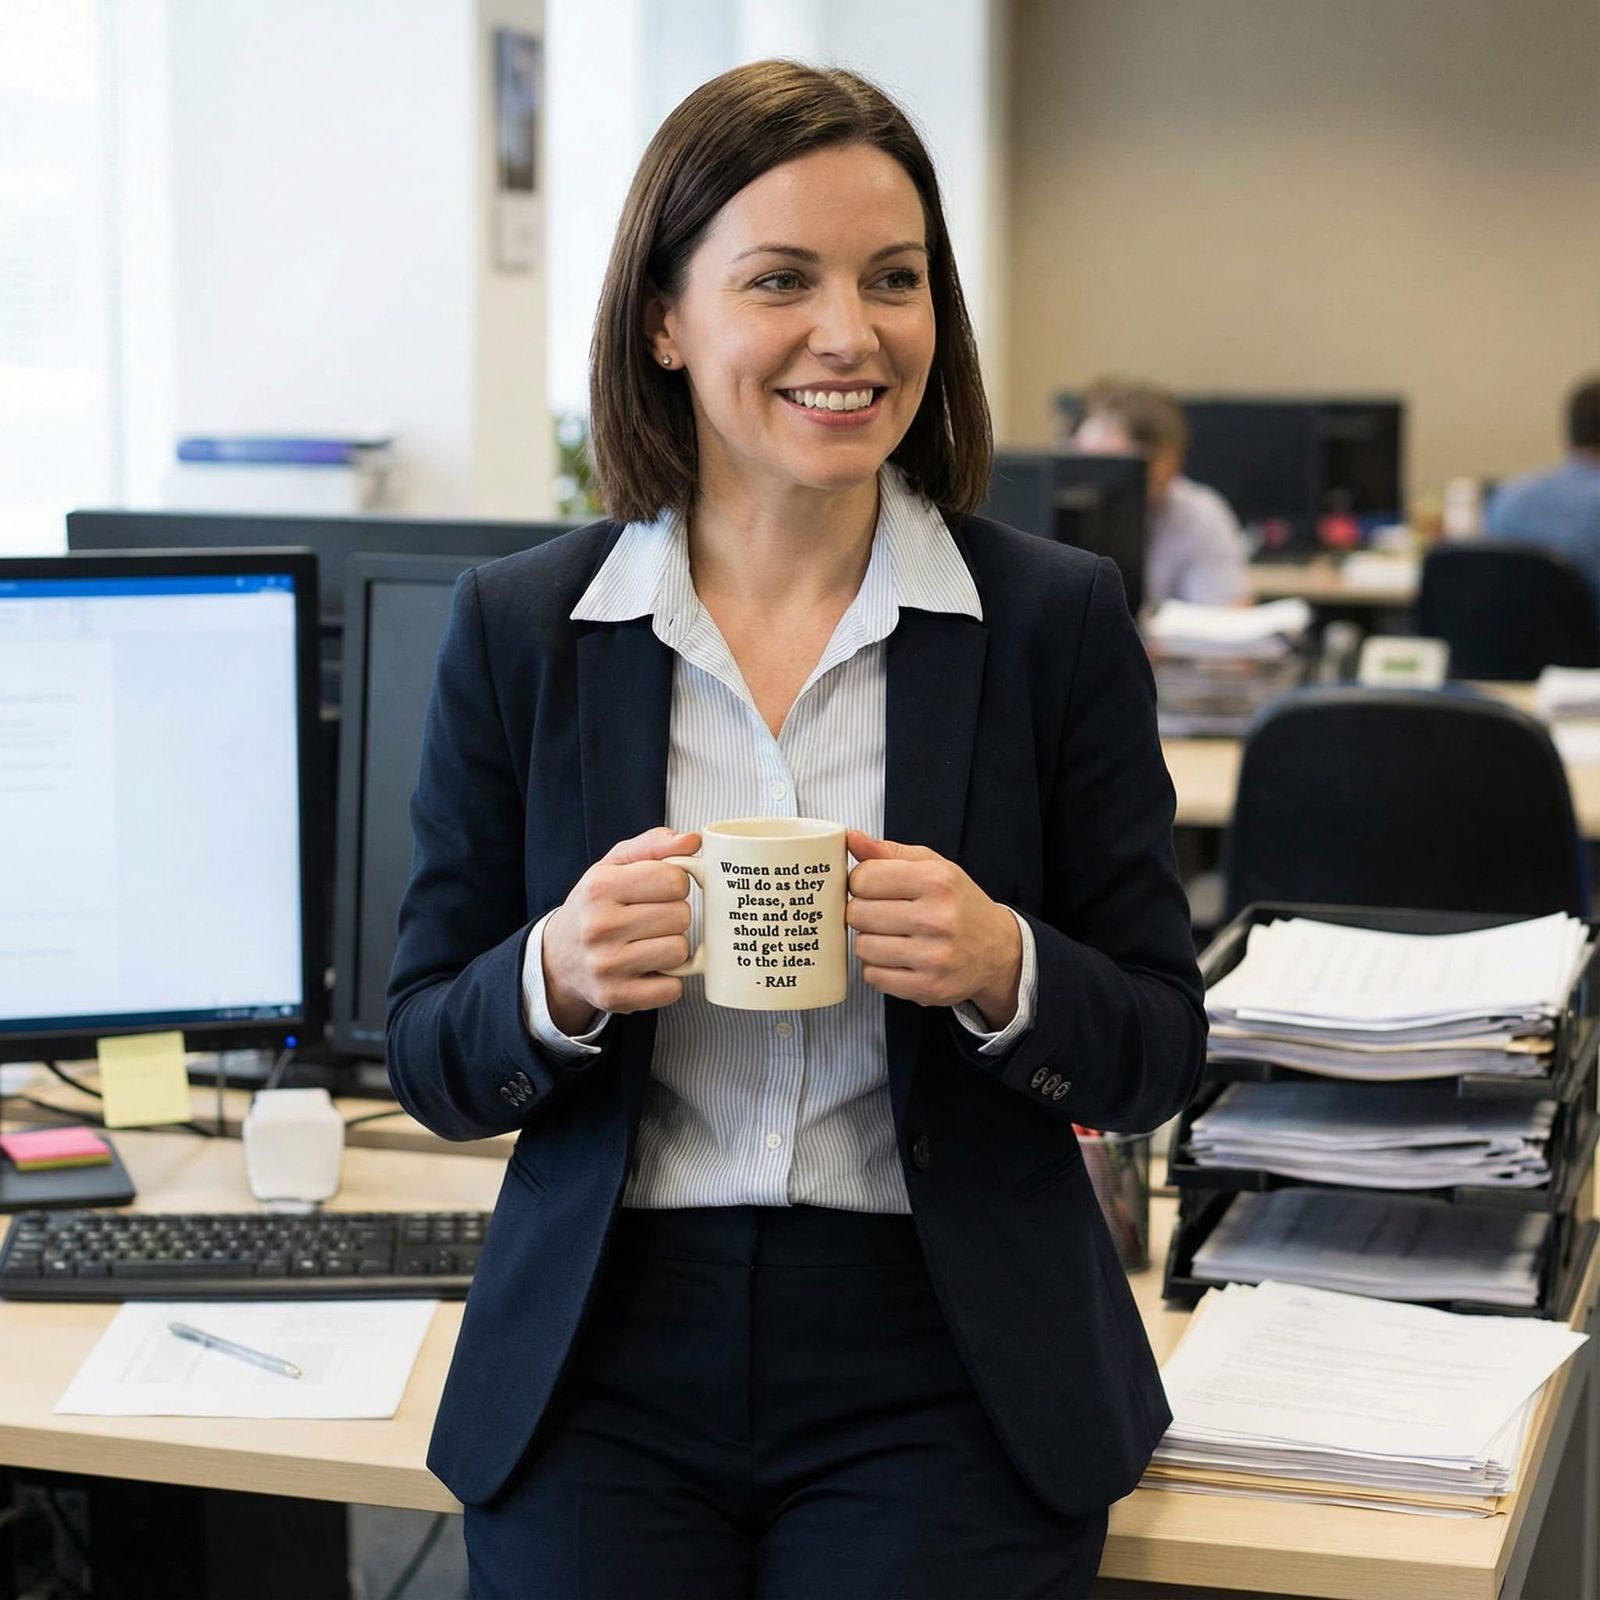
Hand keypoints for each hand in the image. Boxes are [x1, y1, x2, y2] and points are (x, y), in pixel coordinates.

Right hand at [542, 827, 699, 1033]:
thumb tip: (693, 841)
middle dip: (674, 915)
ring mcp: (606, 965)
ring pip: (679, 951)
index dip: (675, 884)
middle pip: (681, 915)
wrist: (558, 958)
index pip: (674, 879)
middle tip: (651, 919)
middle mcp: (599, 926)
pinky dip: (668, 980)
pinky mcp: (616, 997)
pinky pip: (673, 989)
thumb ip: (653, 845)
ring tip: (650, 943)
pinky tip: (648, 969)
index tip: (659, 890)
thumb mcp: (613, 866)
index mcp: (599, 887)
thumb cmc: (595, 907)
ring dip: (672, 947)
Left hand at [846, 831, 1021, 1027]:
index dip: (861, 883)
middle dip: (862, 912)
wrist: (998, 949)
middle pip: (857, 914)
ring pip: (863, 947)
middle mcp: (937, 918)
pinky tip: (897, 958)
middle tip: (881, 913)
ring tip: (891, 936)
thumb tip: (851, 839)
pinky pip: (873, 977)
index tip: (873, 888)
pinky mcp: (928, 988)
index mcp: (936, 881)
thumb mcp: (932, 867)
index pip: (863, 878)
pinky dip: (878, 968)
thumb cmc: (959, 903)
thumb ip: (888, 852)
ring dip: (870, 941)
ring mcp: (933, 957)